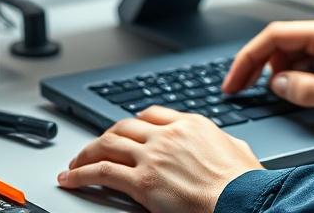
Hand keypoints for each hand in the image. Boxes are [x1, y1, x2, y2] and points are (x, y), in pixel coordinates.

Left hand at [56, 105, 262, 212]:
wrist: (241, 198)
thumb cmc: (243, 180)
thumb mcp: (236, 147)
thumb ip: (219, 141)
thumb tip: (219, 144)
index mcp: (191, 124)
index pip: (152, 114)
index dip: (134, 123)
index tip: (126, 131)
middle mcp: (168, 135)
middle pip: (124, 127)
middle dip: (105, 137)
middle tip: (94, 148)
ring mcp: (153, 156)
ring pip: (107, 145)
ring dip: (86, 153)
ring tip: (74, 163)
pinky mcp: (142, 181)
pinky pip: (101, 172)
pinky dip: (80, 174)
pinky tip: (70, 179)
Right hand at [222, 14, 313, 122]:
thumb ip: (307, 90)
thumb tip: (277, 85)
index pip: (274, 36)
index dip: (248, 58)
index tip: (234, 79)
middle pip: (278, 43)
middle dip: (255, 66)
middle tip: (238, 90)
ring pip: (289, 52)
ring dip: (276, 73)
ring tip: (277, 95)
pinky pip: (304, 58)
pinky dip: (293, 74)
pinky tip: (294, 90)